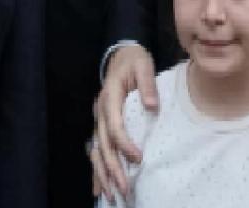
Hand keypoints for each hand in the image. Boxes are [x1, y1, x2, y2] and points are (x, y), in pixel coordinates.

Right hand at [90, 44, 157, 202]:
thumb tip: (151, 106)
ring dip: (103, 174)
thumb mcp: (143, 65)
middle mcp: (101, 111)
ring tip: (111, 195)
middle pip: (103, 145)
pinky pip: (97, 150)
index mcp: (110, 97)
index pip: (114, 127)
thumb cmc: (134, 61)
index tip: (138, 158)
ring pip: (97, 151)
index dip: (125, 144)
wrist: (121, 55)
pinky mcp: (102, 126)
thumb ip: (147, 85)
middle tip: (124, 188)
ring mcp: (99, 120)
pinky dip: (97, 170)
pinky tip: (99, 188)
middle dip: (112, 168)